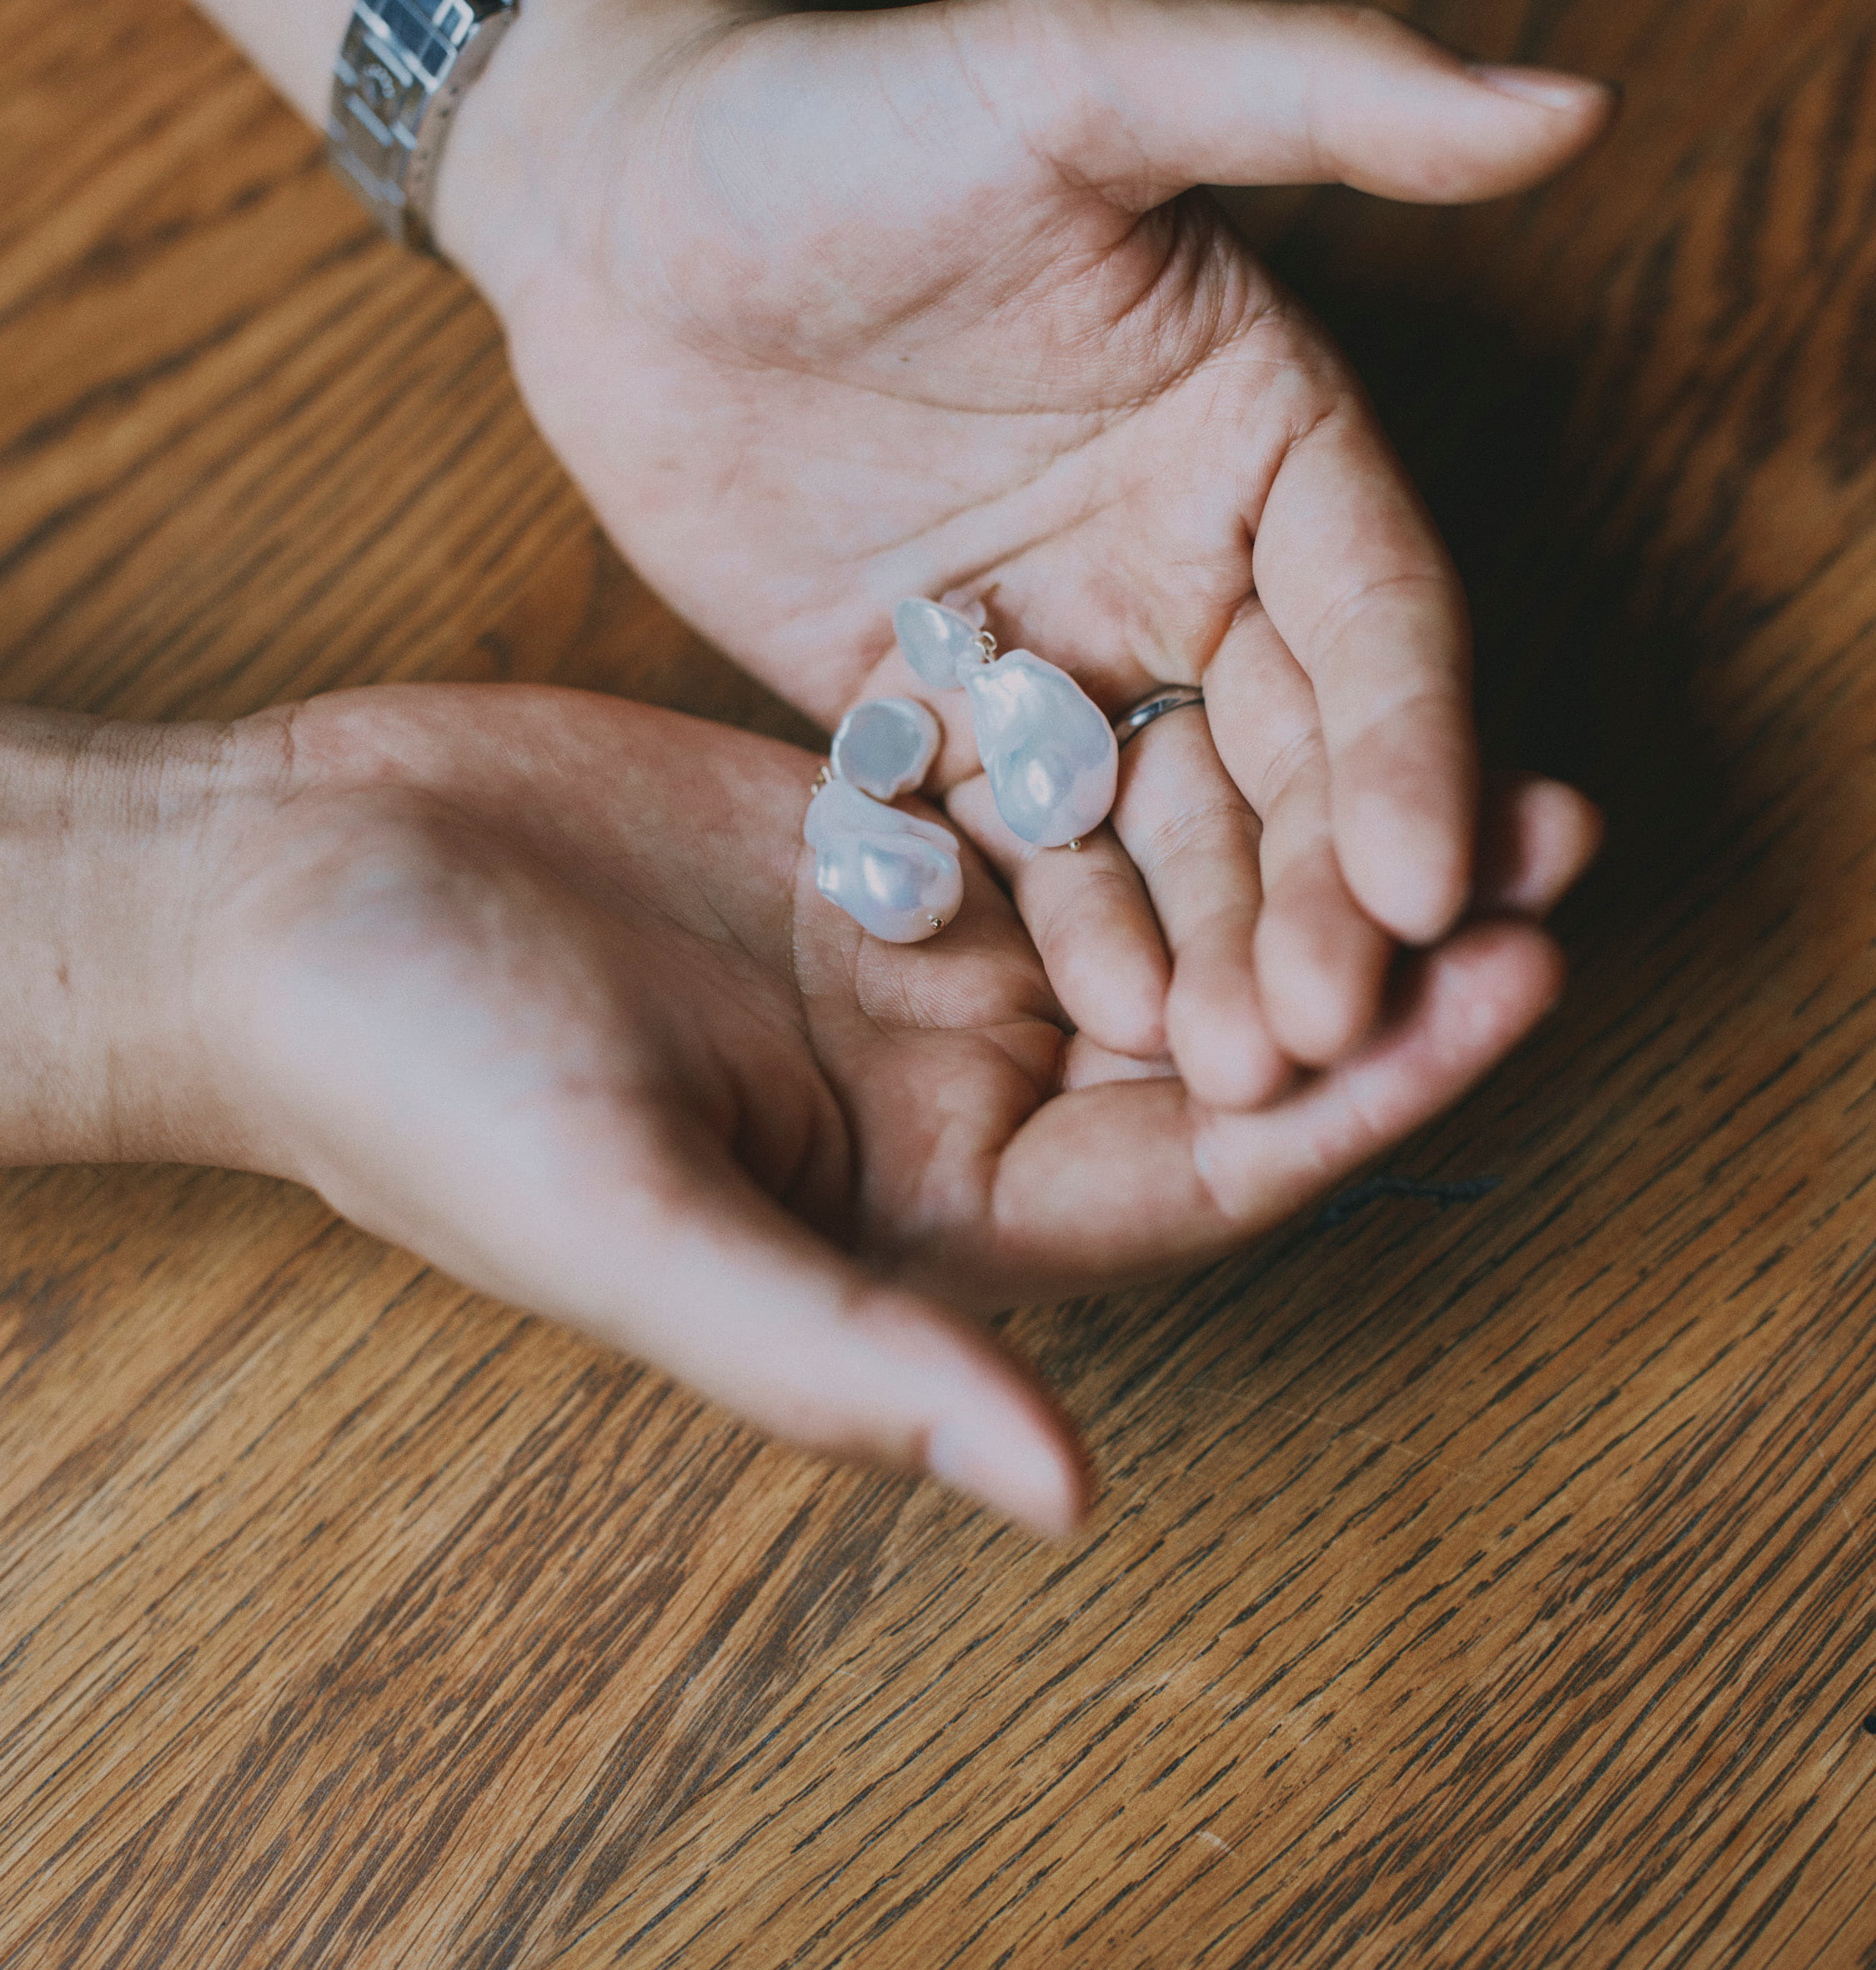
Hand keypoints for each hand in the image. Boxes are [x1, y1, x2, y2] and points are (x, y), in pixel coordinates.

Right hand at [15, 687, 1594, 1532]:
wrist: (271, 887)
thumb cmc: (412, 1086)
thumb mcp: (629, 1231)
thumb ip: (842, 1362)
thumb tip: (1069, 1505)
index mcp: (913, 1211)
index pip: (1193, 1176)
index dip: (1359, 1097)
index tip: (1513, 990)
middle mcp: (940, 1080)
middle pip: (1211, 1024)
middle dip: (1377, 949)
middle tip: (1547, 839)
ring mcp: (909, 938)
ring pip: (1155, 891)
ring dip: (1298, 831)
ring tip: (1465, 748)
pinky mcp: (861, 813)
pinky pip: (1045, 779)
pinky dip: (1159, 741)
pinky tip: (1272, 666)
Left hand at [440, 0, 1611, 1104]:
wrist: (616, 209)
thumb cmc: (841, 116)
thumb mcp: (1071, 77)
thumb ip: (1315, 93)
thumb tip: (1574, 102)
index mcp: (1265, 426)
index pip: (1375, 610)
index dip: (1413, 746)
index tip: (1431, 883)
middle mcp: (1191, 555)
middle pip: (1295, 753)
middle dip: (1327, 895)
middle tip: (1330, 1033)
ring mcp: (1070, 649)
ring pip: (1180, 829)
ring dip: (1224, 948)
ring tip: (1236, 1077)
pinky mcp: (945, 717)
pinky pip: (1033, 848)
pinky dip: (1079, 932)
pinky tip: (1114, 1028)